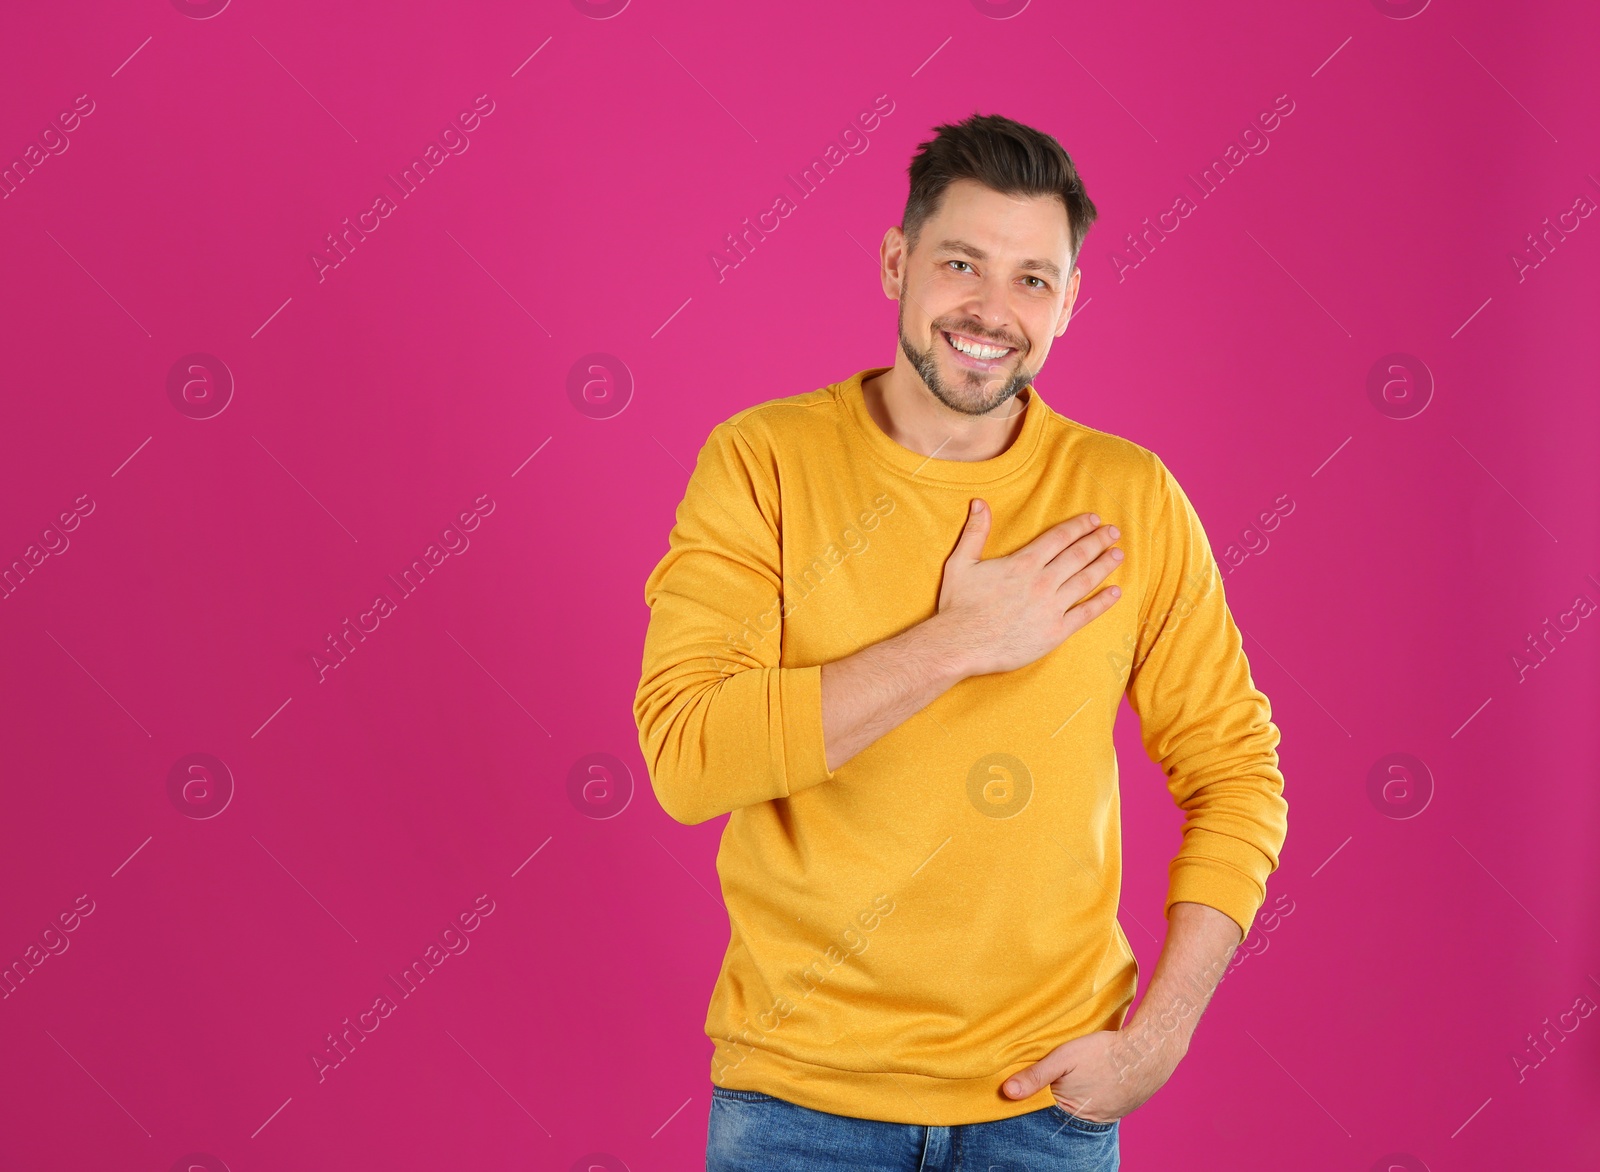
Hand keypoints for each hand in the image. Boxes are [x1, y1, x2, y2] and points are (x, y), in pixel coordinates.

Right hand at [937, 501, 1123, 677]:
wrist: (960, 644)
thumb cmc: (958, 605)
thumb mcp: (961, 563)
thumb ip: (975, 532)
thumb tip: (979, 503)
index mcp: (1023, 563)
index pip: (1058, 538)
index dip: (1078, 527)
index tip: (1093, 520)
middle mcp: (1041, 581)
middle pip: (1077, 555)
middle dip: (1098, 541)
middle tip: (1114, 532)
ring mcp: (1051, 607)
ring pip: (1085, 580)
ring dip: (1104, 566)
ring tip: (1118, 555)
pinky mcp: (1055, 632)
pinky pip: (1085, 614)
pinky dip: (1102, 603)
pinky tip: (1116, 593)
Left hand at [1000, 1027, 1181, 1123]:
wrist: (1148, 1054)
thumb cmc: (1103, 1052)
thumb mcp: (1064, 1056)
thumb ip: (1036, 1074)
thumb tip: (1007, 1091)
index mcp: (1067, 1108)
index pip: (1039, 1109)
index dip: (1030, 1097)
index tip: (1022, 1086)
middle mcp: (1084, 1121)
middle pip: (1058, 1112)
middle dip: (1050, 1098)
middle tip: (1052, 1079)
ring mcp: (1102, 1119)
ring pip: (1077, 1111)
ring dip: (1070, 1099)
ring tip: (1073, 1080)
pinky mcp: (1116, 1113)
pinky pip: (1094, 1110)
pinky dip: (1088, 1099)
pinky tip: (1089, 1084)